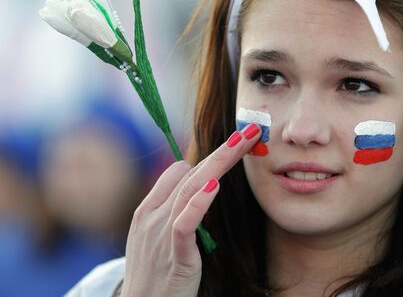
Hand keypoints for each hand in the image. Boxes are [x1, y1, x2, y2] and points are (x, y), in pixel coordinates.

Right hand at [120, 123, 261, 296]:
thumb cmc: (156, 274)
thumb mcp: (160, 238)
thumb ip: (177, 213)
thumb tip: (201, 190)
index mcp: (148, 209)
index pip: (178, 170)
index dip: (209, 157)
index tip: (238, 145)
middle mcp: (152, 215)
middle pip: (190, 171)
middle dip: (223, 150)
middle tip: (250, 131)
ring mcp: (160, 233)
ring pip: (190, 187)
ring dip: (220, 162)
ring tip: (243, 143)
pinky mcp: (174, 255)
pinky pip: (184, 223)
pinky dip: (198, 203)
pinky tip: (213, 186)